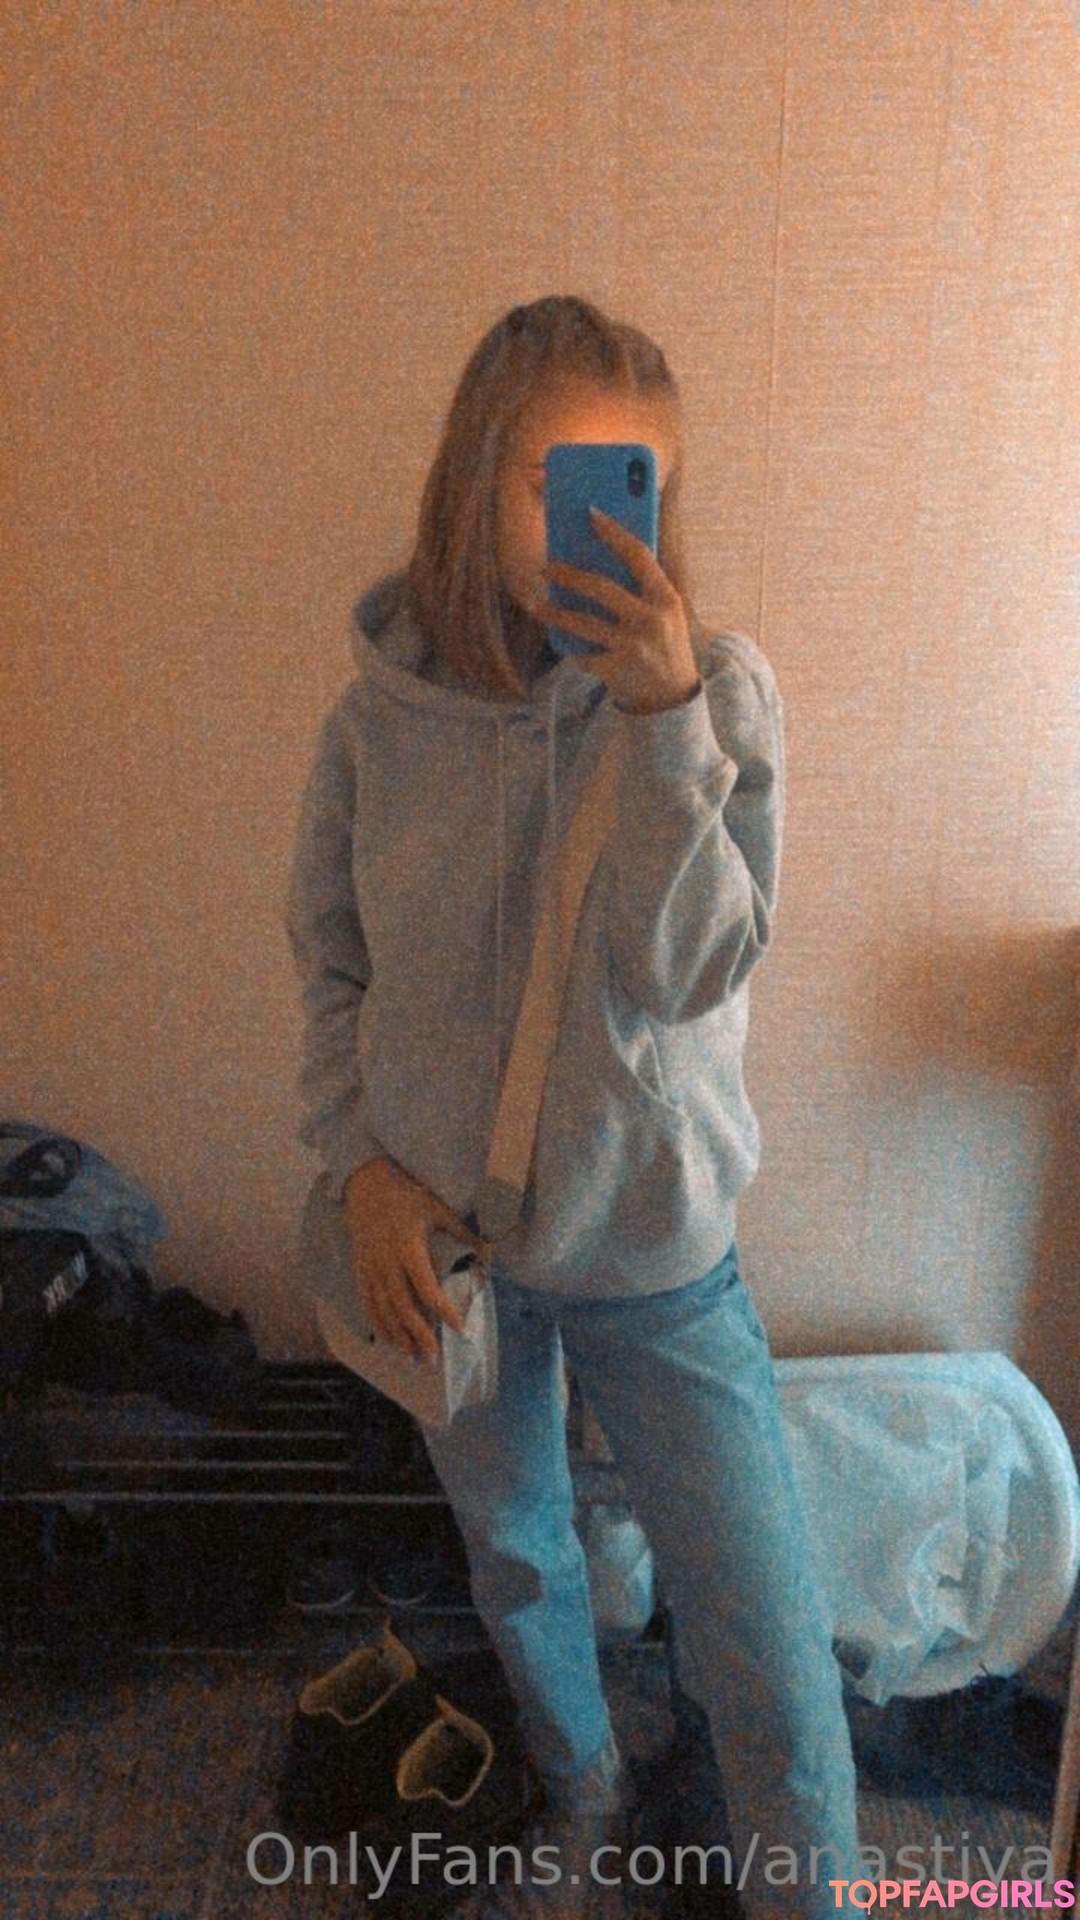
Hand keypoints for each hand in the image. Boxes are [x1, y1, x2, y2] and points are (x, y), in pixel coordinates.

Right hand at [342, 1156, 492, 1359]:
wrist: (365, 1183)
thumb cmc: (405, 1194)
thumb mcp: (436, 1208)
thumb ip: (461, 1231)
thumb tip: (488, 1249)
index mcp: (408, 1248)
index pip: (427, 1288)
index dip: (443, 1310)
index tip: (458, 1328)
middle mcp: (387, 1263)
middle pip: (403, 1307)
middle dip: (419, 1334)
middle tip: (433, 1357)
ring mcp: (371, 1268)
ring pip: (383, 1310)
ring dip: (398, 1336)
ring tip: (413, 1356)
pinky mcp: (360, 1270)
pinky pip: (368, 1303)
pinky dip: (379, 1324)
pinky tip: (389, 1339)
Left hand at [538, 507, 699, 713]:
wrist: (672, 698)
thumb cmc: (664, 644)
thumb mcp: (666, 614)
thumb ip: (643, 589)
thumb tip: (598, 559)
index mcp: (666, 598)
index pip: (638, 555)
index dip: (614, 532)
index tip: (591, 514)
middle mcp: (651, 620)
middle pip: (601, 587)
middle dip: (569, 575)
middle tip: (546, 567)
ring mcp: (633, 646)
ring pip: (582, 623)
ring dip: (555, 613)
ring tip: (538, 606)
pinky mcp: (616, 669)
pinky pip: (584, 653)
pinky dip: (573, 649)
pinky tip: (564, 644)